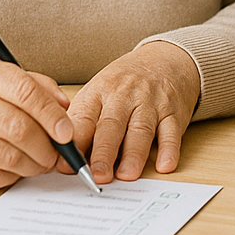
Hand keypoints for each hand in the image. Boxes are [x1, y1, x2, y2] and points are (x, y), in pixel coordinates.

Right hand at [0, 48, 73, 187]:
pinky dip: (9, 176)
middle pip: (15, 127)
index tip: (67, 132)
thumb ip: (33, 85)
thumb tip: (64, 108)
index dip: (51, 115)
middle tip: (57, 154)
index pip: (24, 91)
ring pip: (3, 155)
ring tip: (40, 164)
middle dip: (45, 146)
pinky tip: (15, 170)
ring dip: (30, 165)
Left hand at [69, 41, 201, 182]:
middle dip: (103, 152)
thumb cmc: (124, 83)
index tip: (66, 165)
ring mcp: (150, 102)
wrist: (165, 59)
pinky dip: (170, 149)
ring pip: (141, 129)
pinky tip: (165, 165)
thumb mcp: (97, 91)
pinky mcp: (173, 111)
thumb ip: (81, 121)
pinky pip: (171, 131)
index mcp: (99, 91)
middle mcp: (124, 95)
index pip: (84, 117)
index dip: (75, 142)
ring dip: (134, 154)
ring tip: (126, 175)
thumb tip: (61, 157)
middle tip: (97, 176)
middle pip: (111, 125)